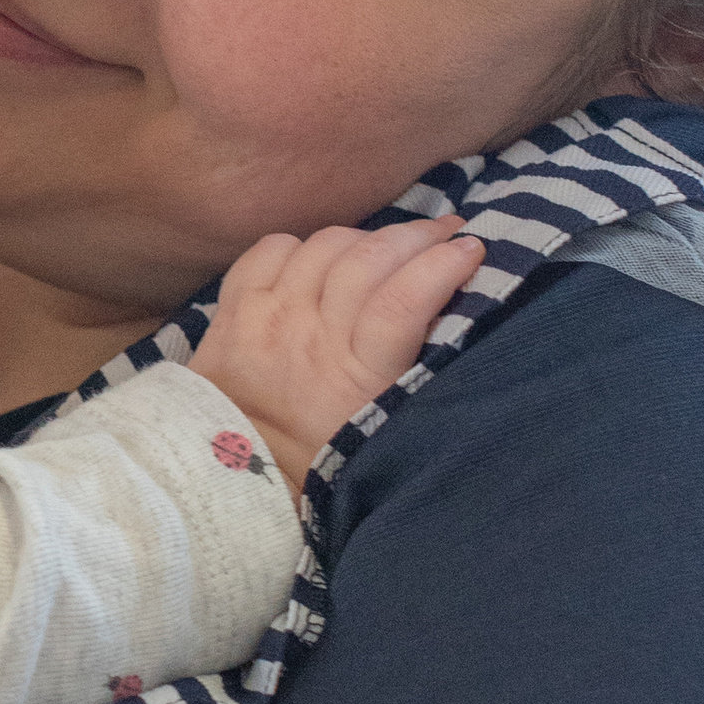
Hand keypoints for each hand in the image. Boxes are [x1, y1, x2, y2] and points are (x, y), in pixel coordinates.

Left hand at [193, 213, 484, 496]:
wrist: (230, 470)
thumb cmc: (318, 453)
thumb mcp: (381, 424)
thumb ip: (411, 371)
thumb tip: (449, 313)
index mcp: (355, 375)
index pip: (403, 300)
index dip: (442, 264)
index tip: (473, 248)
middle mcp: (311, 334)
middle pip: (369, 258)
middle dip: (417, 236)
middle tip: (445, 234)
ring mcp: (269, 314)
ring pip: (326, 244)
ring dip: (367, 237)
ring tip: (389, 245)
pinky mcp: (235, 305)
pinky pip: (274, 248)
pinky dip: (303, 245)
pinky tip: (321, 258)